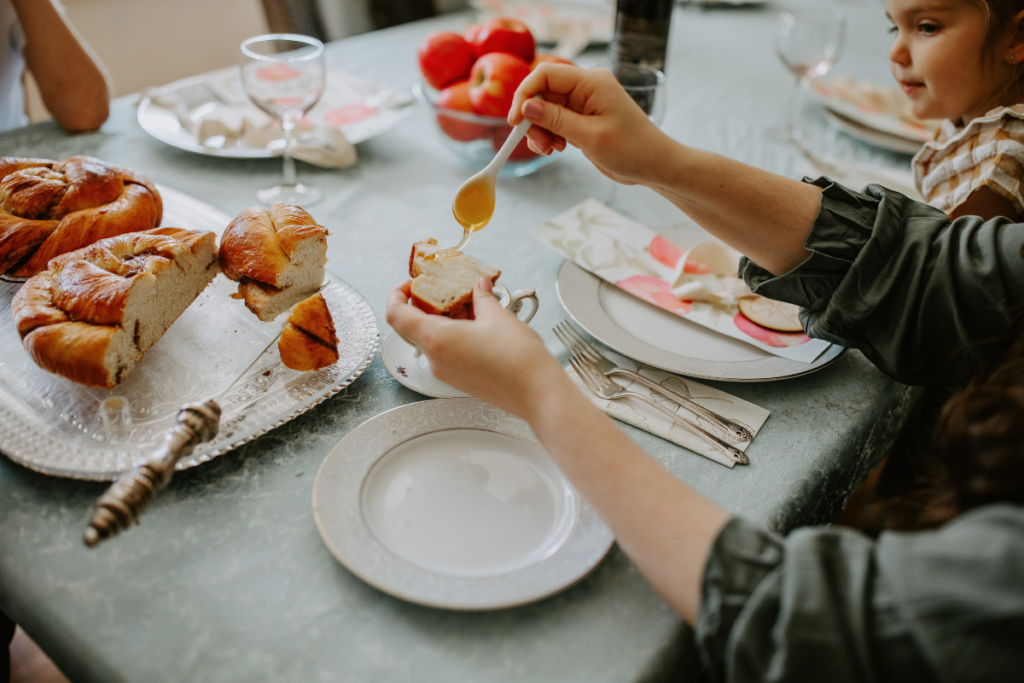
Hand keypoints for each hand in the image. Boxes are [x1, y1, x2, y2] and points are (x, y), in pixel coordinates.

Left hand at [386, 278, 568, 420]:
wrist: (539, 394)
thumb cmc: (517, 359)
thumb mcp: (498, 316)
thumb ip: (482, 298)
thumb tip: (479, 286)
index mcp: (435, 340)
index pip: (396, 314)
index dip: (398, 293)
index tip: (415, 282)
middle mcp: (435, 359)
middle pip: (414, 326)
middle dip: (429, 303)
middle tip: (451, 288)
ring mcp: (447, 372)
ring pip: (433, 338)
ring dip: (446, 318)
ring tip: (474, 303)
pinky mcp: (460, 379)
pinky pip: (447, 351)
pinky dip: (456, 333)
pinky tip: (480, 323)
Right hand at [508, 64, 669, 185]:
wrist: (655, 165)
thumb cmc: (632, 149)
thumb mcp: (590, 136)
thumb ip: (556, 119)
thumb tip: (526, 107)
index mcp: (591, 82)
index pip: (546, 75)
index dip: (525, 94)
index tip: (516, 120)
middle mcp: (586, 88)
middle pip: (543, 93)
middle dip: (533, 119)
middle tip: (539, 144)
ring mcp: (584, 104)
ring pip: (546, 109)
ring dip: (540, 130)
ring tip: (550, 150)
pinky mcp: (583, 119)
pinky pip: (556, 121)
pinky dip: (550, 135)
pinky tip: (557, 149)